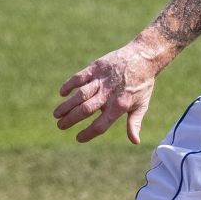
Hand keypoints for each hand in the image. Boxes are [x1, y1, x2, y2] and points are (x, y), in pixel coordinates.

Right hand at [52, 38, 171, 143]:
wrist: (144, 57)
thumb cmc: (142, 85)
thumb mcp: (141, 105)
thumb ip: (134, 123)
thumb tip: (135, 142)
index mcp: (119, 106)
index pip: (100, 125)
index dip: (88, 133)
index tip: (78, 138)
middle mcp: (108, 94)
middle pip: (86, 110)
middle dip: (71, 119)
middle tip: (60, 126)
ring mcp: (101, 80)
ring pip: (80, 94)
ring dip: (66, 105)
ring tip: (56, 114)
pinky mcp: (96, 67)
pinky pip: (79, 77)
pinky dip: (69, 85)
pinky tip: (62, 93)